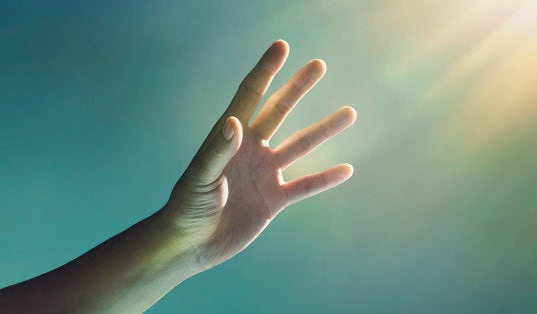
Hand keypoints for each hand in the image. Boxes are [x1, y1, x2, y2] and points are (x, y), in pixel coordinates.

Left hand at [166, 40, 356, 270]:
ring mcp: (265, 172)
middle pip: (279, 111)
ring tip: (349, 113)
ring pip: (300, 145)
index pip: (250, 95)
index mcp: (229, 136)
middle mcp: (251, 149)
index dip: (266, 70)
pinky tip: (346, 170)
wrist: (192, 243)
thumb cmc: (187, 206)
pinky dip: (325, 179)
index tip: (282, 46)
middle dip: (298, 88)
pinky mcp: (274, 199)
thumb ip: (218, 150)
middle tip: (318, 65)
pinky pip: (305, 186)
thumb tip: (235, 121)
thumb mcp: (200, 177)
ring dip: (324, 130)